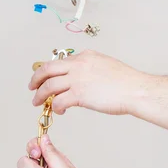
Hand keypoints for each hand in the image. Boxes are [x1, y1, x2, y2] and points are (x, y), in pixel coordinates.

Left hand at [29, 50, 147, 115]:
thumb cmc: (126, 83)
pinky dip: (55, 107)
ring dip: (41, 95)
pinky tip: (58, 111)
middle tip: (32, 87)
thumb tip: (82, 80)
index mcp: (85, 56)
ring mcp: (77, 79)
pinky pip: (58, 101)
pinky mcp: (79, 94)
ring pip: (49, 86)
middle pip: (47, 69)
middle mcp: (78, 64)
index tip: (44, 77)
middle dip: (36, 79)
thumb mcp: (105, 66)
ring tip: (37, 102)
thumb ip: (90, 70)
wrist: (135, 90)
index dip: (49, 71)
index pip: (60, 62)